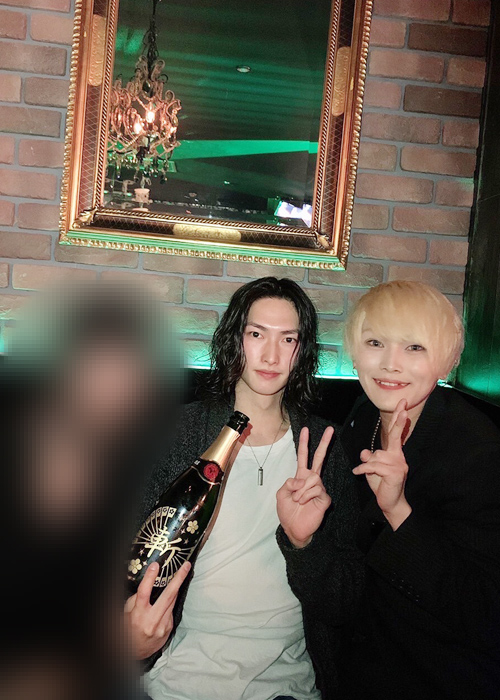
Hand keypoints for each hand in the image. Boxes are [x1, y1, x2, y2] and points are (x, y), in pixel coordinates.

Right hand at [124, 560, 190, 659]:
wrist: (134, 652)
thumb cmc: (129, 629)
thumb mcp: (127, 613)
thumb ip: (137, 599)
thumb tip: (149, 585)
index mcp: (139, 614)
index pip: (144, 592)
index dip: (150, 578)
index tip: (155, 566)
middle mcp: (152, 620)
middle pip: (168, 596)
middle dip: (178, 579)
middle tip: (186, 566)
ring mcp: (162, 626)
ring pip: (172, 602)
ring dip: (177, 588)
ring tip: (182, 574)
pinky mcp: (169, 629)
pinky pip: (171, 611)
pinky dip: (169, 604)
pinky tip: (166, 602)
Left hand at [277, 426, 332, 548]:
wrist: (294, 528)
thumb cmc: (288, 511)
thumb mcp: (282, 493)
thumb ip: (289, 482)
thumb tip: (300, 479)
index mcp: (301, 476)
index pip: (304, 456)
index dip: (304, 443)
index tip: (306, 429)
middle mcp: (312, 479)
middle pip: (320, 458)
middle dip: (325, 443)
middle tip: (331, 429)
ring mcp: (319, 488)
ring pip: (313, 478)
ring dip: (301, 490)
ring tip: (298, 499)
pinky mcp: (324, 497)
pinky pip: (316, 489)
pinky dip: (306, 496)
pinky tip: (304, 503)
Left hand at [353, 399, 411, 529]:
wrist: (390, 504)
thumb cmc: (382, 485)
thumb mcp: (372, 469)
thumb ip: (369, 459)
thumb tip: (365, 451)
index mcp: (395, 454)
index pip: (397, 433)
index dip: (400, 419)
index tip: (403, 404)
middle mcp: (399, 457)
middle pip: (396, 436)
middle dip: (399, 420)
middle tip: (403, 405)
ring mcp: (398, 465)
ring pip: (376, 455)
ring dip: (367, 464)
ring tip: (364, 472)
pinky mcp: (394, 473)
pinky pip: (373, 466)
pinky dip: (363, 469)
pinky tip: (357, 472)